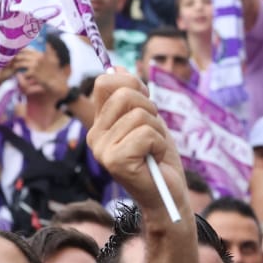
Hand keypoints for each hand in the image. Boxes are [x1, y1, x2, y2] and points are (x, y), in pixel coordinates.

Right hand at [87, 75, 185, 216]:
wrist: (167, 196)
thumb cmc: (159, 159)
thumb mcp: (148, 120)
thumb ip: (132, 96)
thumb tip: (116, 67)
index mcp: (99, 124)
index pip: (106, 82)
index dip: (132, 84)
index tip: (146, 103)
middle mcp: (94, 136)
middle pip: (124, 94)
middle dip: (150, 109)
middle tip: (154, 133)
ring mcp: (102, 150)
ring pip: (139, 115)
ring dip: (158, 131)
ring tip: (154, 150)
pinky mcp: (115, 161)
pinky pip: (146, 133)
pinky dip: (159, 145)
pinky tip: (154, 160)